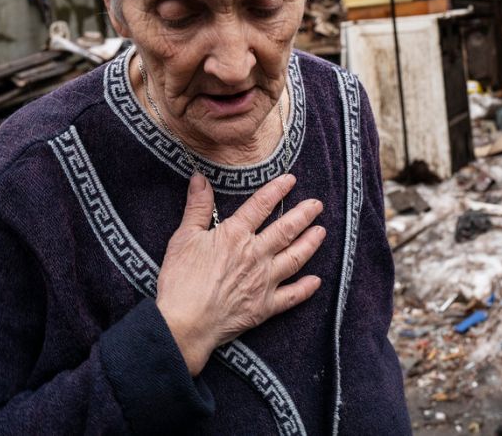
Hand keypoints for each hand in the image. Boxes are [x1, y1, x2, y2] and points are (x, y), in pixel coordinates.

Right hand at [155, 173, 324, 375]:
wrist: (185, 323)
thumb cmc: (180, 280)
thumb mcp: (184, 237)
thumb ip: (197, 207)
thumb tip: (200, 178)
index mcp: (235, 235)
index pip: (261, 205)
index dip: (277, 190)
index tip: (291, 180)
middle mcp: (256, 255)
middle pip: (286, 229)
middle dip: (304, 214)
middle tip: (317, 205)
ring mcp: (264, 281)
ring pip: (295, 258)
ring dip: (310, 243)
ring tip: (321, 232)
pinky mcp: (265, 307)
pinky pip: (292, 296)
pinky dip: (306, 288)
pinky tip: (316, 281)